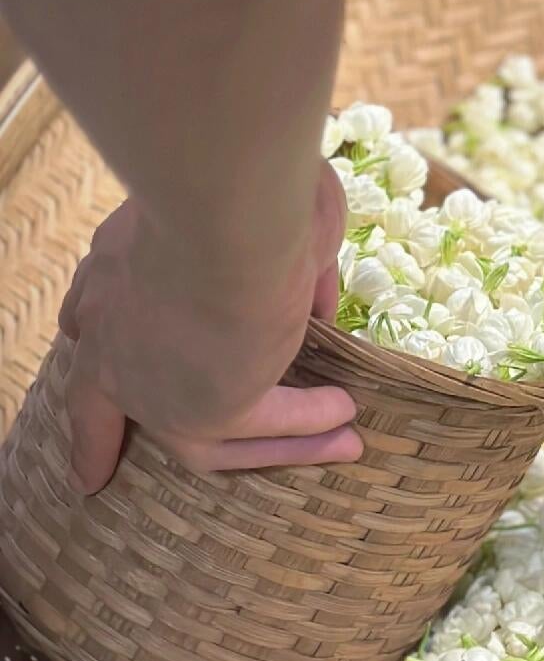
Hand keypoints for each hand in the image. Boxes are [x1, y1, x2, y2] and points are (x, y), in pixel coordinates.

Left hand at [57, 164, 360, 492]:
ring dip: (269, 441)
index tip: (82, 347)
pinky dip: (308, 422)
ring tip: (332, 437)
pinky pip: (263, 425)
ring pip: (201, 437)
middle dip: (100, 441)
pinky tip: (345, 416)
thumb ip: (277, 261)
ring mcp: (153, 383)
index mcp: (112, 271)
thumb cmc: (241, 188)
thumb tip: (310, 300)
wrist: (231, 210)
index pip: (84, 323)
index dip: (91, 345)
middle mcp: (113, 335)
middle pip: (105, 405)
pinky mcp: (205, 410)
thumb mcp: (252, 217)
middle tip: (93, 473)